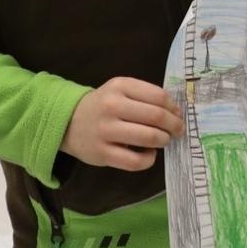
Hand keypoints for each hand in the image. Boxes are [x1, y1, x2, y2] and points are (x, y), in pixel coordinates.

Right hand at [61, 78, 184, 171]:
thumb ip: (146, 96)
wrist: (68, 122)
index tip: (178, 114)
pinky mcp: (102, 153)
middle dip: (174, 126)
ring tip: (163, 140)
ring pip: (149, 138)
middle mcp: (112, 106)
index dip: (174, 108)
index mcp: (120, 86)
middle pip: (157, 117)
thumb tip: (176, 113)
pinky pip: (135, 161)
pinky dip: (149, 159)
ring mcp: (106, 131)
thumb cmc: (103, 106)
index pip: (158, 97)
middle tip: (178, 130)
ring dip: (163, 140)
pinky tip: (149, 154)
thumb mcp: (121, 90)